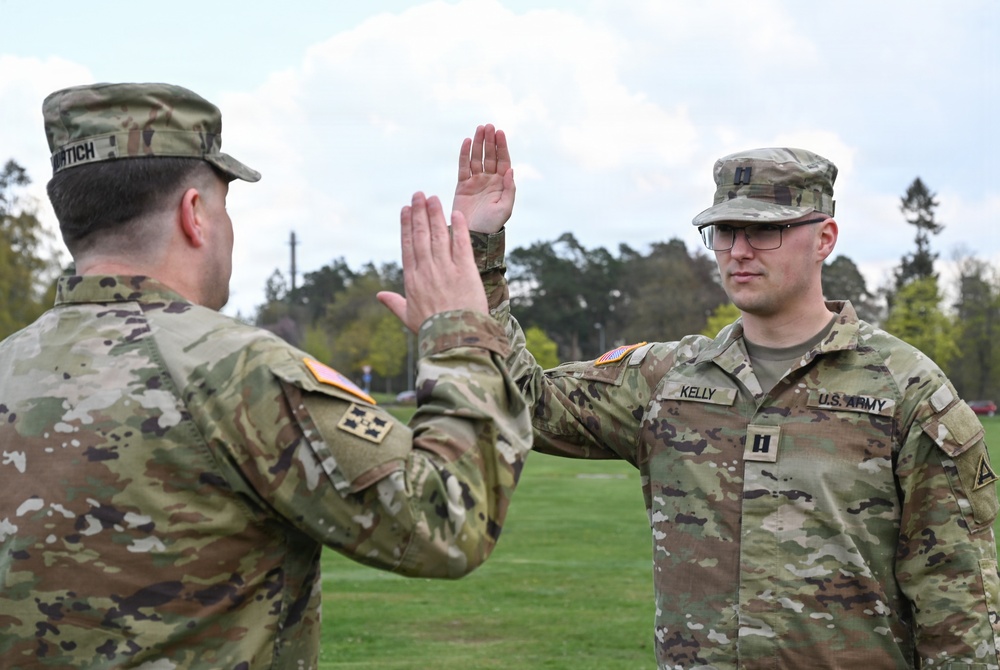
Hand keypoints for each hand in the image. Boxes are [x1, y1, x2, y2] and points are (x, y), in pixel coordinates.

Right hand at [378, 192, 488, 331]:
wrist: (455, 339)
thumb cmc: (433, 331)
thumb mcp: (409, 318)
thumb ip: (394, 303)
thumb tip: (379, 295)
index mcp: (412, 280)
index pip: (407, 246)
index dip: (406, 226)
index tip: (405, 210)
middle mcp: (427, 270)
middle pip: (421, 235)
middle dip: (419, 213)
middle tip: (418, 194)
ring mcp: (446, 269)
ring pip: (439, 235)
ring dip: (436, 214)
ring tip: (433, 198)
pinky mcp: (465, 270)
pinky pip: (461, 244)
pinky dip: (458, 228)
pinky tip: (456, 213)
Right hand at [452, 123, 514, 233]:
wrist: (473, 235)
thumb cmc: (492, 224)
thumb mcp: (505, 208)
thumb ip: (509, 189)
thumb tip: (510, 170)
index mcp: (501, 184)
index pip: (503, 160)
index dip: (501, 146)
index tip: (499, 132)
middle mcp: (489, 180)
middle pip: (489, 156)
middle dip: (489, 141)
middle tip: (488, 126)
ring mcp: (475, 181)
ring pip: (476, 158)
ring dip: (478, 143)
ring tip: (479, 129)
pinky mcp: (462, 185)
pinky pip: (463, 167)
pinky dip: (464, 154)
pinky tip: (466, 142)